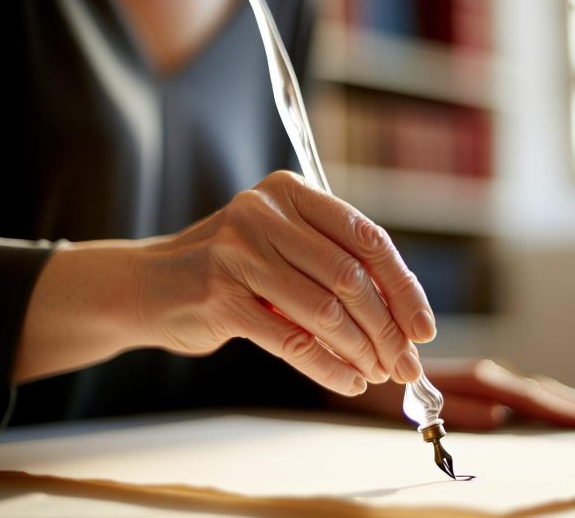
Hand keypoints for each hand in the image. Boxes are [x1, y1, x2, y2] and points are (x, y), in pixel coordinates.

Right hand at [17, 171, 435, 393]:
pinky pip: (291, 340)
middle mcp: (264, 212)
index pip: (367, 237)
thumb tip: (405, 319)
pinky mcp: (219, 297)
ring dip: (362, 350)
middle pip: (350, 277)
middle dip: (387, 328)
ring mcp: (238, 253)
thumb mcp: (283, 247)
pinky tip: (349, 382)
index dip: (403, 286)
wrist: (150, 285)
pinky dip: (328, 367)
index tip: (424, 327)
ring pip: (324, 311)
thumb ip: (335, 265)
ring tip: (380, 374)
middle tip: (405, 364)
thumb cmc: (233, 268)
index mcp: (291, 191)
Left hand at [329, 357, 574, 430]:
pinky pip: (516, 386)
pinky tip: (549, 402)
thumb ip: (458, 408)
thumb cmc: (377, 385)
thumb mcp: (412, 401)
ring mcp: (479, 373)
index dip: (563, 411)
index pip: (529, 397)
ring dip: (562, 399)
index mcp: (475, 377)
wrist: (354, 354)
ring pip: (530, 386)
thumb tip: (501, 417)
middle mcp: (482, 372)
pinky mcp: (472, 377)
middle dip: (574, 405)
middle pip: (538, 390)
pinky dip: (541, 396)